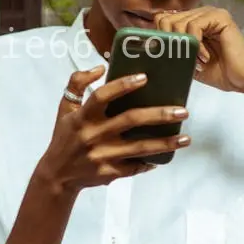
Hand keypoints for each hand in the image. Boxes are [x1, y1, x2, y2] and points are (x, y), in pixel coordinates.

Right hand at [38, 67, 190, 194]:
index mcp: (82, 117)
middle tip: (183, 111)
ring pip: (140, 148)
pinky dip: (151, 161)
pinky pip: (135, 167)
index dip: (122, 85)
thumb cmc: (64, 136)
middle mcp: (93, 135)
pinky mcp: (109, 173)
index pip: (102, 96)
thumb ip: (77, 83)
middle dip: (159, 115)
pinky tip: (166, 156)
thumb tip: (100, 68)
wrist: (57, 174)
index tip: (144, 77)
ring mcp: (103, 156)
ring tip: (186, 138)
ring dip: (165, 143)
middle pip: (130, 120)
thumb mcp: (65, 108)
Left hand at [153, 6, 243, 92]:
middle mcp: (200, 13)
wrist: (243, 80)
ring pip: (178, 22)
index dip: (160, 37)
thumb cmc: (220, 72)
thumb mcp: (188, 61)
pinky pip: (194, 26)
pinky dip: (196, 45)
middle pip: (166, 19)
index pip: (162, 19)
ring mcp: (210, 12)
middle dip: (172, 43)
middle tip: (186, 60)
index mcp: (191, 21)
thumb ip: (173, 50)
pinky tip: (205, 57)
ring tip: (198, 61)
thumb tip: (150, 46)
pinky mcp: (220, 16)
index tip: (169, 56)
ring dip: (185, 47)